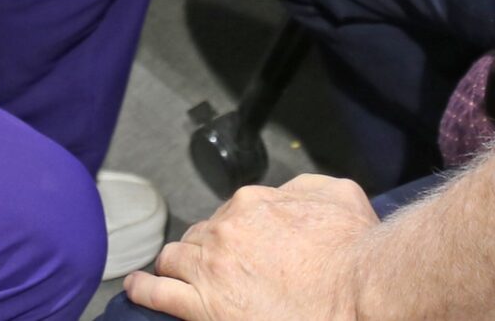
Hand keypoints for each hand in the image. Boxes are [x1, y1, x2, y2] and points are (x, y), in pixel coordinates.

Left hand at [124, 173, 376, 320]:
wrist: (356, 292)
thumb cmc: (353, 251)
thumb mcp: (339, 194)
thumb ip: (306, 187)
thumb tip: (289, 193)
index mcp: (253, 203)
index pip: (230, 214)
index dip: (234, 232)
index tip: (240, 245)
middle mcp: (226, 231)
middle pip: (199, 236)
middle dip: (203, 249)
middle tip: (213, 266)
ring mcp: (210, 270)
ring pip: (175, 260)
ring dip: (173, 266)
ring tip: (169, 275)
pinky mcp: (203, 307)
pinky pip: (158, 294)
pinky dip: (144, 290)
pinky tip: (137, 289)